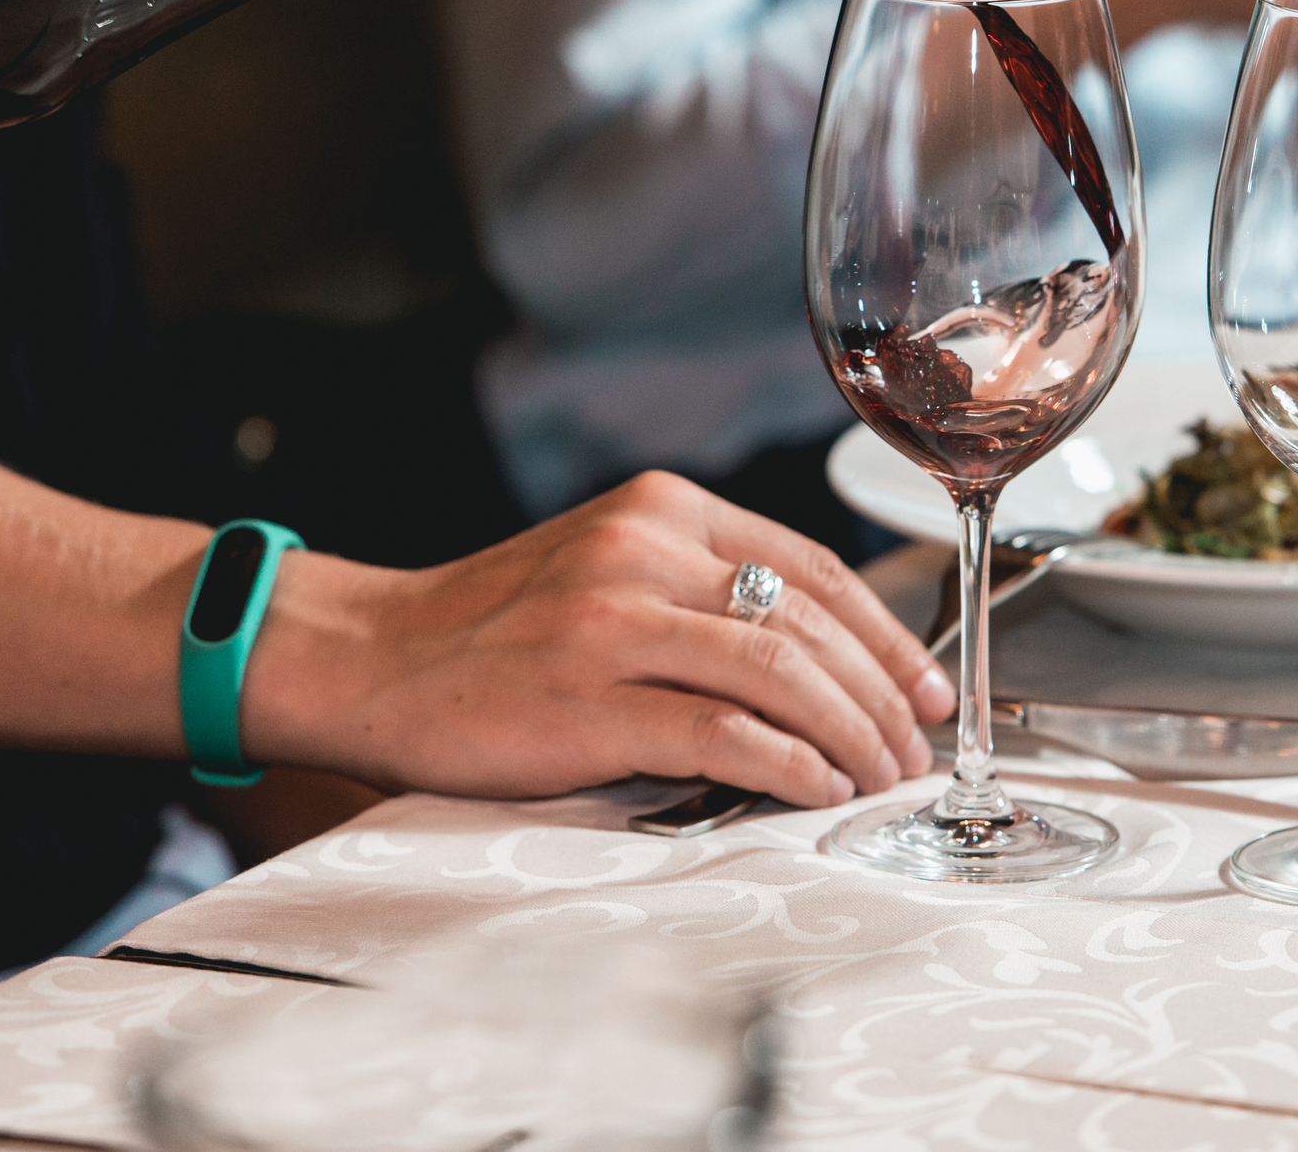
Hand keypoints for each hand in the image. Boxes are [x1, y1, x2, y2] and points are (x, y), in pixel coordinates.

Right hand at [245, 473, 956, 808]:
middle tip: (916, 749)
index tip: (928, 687)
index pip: (814, 565)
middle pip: (812, 621)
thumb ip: (699, 590)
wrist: (370, 659)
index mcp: (662, 508)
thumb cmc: (491, 633)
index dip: (887, 634)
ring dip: (852, 734)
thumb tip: (823, 662)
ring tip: (879, 778)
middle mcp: (645, 547)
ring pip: (782, 672)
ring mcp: (615, 618)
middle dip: (884, 694)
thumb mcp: (604, 572)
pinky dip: (789, 766)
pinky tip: (816, 790)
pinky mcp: (589, 695)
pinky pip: (723, 732)